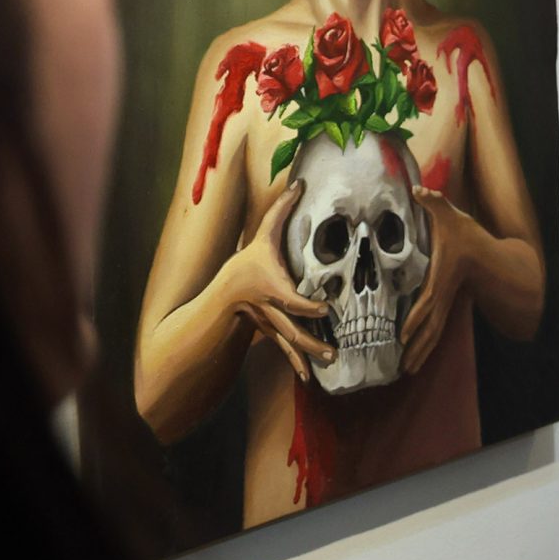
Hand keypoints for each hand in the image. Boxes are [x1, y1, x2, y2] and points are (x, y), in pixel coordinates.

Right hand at [218, 179, 332, 384]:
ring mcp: (269, 323)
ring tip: (330, 361)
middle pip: (291, 327)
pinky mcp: (270, 333)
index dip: (306, 305)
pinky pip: (285, 349)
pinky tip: (310, 378)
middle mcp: (270, 308)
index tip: (325, 308)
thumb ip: (281, 210)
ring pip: (289, 342)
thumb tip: (301, 181)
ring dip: (308, 354)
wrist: (224, 291)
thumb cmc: (247, 261)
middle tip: (334, 349)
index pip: (290, 299)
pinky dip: (296, 363)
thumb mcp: (262, 234)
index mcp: (271, 286)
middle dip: (311, 339)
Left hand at [400, 187, 481, 373]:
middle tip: (405, 369)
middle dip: (418, 348)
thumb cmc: (468, 236)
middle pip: (431, 328)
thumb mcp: (451, 215)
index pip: (428, 302)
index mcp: (441, 277)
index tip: (404, 336)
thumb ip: (434, 201)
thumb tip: (419, 188)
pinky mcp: (445, 306)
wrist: (489, 255)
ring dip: (421, 353)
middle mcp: (442, 295)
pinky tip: (415, 358)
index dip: (416, 319)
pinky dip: (423, 346)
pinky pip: (433, 330)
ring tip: (408, 372)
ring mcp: (445, 303)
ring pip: (433, 334)